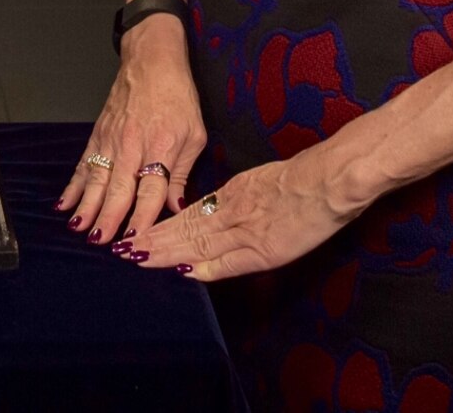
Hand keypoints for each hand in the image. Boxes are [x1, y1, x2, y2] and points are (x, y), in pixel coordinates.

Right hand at [59, 17, 204, 248]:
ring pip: (97, 179)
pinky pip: (83, 164)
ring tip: (79, 229)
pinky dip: (73, 185)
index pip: (151, 191)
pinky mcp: (98, 134)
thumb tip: (178, 208)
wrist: (151, 61)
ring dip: (87, 206)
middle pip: (119, 189)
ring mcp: (111, 140)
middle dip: (109, 218)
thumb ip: (184, 173)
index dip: (142, 218)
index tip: (135, 242)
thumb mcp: (195, 134)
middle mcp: (133, 146)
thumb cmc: (178, 97)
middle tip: (100, 243)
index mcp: (162, 148)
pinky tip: (64, 204)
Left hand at [132, 145, 361, 280]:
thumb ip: (236, 198)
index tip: (138, 234)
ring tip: (138, 258)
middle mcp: (231, 212)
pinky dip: (205, 267)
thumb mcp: (259, 181)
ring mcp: (246, 231)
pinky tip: (183, 272)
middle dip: (153, 241)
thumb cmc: (301, 178)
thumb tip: (216, 210)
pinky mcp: (264, 249)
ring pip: (198, 243)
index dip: (161, 226)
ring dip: (167, 253)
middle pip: (185, 229)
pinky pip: (229, 260)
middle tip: (124, 249)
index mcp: (232, 194)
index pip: (188, 215)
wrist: (328, 180)